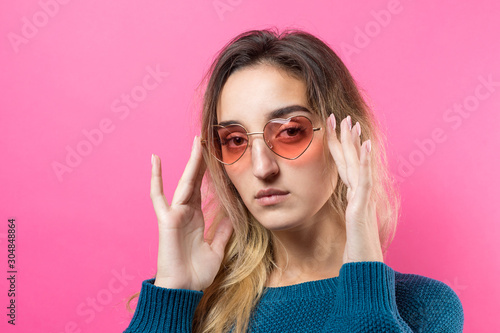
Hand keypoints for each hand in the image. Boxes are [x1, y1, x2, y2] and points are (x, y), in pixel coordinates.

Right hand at [150, 136, 232, 289]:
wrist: (183, 290)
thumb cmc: (196, 273)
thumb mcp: (216, 249)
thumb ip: (222, 231)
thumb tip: (232, 217)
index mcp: (196, 218)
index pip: (204, 189)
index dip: (209, 173)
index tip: (216, 156)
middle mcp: (186, 212)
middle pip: (195, 180)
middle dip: (201, 160)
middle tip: (207, 140)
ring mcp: (175, 214)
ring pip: (185, 182)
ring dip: (191, 162)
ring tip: (197, 142)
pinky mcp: (167, 219)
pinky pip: (159, 196)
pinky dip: (156, 178)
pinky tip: (155, 159)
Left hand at [326, 115, 383, 263]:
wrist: (365, 268)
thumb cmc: (355, 250)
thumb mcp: (346, 226)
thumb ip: (345, 212)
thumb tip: (338, 204)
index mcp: (353, 196)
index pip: (343, 167)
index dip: (338, 148)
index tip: (332, 129)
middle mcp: (359, 194)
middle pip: (351, 161)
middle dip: (345, 138)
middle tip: (341, 117)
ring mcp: (363, 199)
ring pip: (358, 165)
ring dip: (354, 143)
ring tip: (351, 123)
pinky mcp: (363, 207)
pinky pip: (364, 180)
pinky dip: (365, 161)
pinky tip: (365, 145)